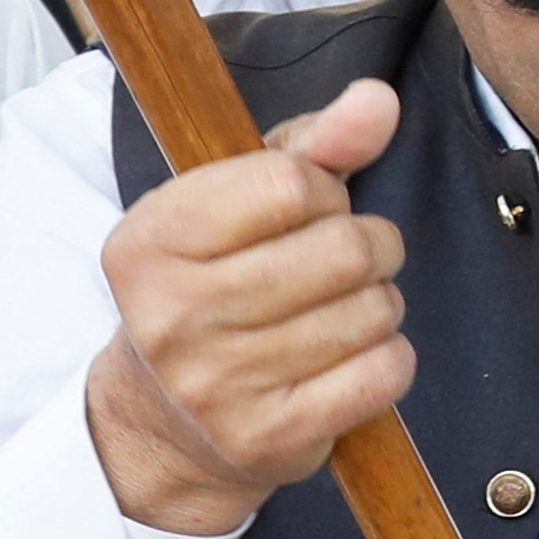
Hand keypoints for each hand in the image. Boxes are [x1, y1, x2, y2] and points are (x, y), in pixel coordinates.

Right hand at [84, 79, 413, 537]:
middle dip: (369, 245)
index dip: (325, 190)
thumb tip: (378, 100)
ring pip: (374, 309)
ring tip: (338, 311)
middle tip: (342, 262)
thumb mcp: (238, 204)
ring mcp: (218, 384)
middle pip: (345, 247)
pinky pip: (385, 372)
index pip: (291, 183)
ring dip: (378, 302)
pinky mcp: (270, 437)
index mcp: (150, 240)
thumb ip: (312, 145)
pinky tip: (349, 357)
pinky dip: (388, 357)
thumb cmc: (215, 288)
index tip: (309, 209)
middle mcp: (173, 314)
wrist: (164, 424)